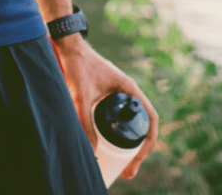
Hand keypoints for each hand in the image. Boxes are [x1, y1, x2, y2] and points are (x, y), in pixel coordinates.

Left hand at [53, 36, 159, 179]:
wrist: (70, 48)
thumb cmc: (79, 67)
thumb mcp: (82, 97)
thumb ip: (85, 123)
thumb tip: (93, 152)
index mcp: (130, 89)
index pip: (150, 118)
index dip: (149, 141)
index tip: (139, 158)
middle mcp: (129, 92)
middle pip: (143, 125)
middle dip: (140, 151)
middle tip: (129, 172)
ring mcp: (121, 94)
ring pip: (134, 123)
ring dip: (132, 145)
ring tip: (123, 166)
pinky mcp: (111, 96)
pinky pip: (123, 118)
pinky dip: (124, 135)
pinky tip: (114, 147)